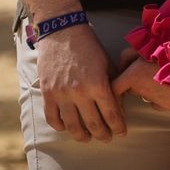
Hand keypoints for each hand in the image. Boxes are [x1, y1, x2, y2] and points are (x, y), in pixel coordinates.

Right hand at [36, 24, 127, 141]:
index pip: (112, 115)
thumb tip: (119, 109)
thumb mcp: (107, 64)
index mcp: (98, 84)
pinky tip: (67, 127)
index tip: (121, 132)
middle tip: (107, 138)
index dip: (119, 127)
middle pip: (94, 125)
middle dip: (103, 135)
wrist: (62, 32)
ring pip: (72, 127)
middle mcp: (80, 92)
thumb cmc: (89, 47)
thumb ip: (114, 87)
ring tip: (87, 137)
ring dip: (82, 136)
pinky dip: (60, 127)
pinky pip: (52, 119)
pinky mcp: (47, 93)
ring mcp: (61, 94)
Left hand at [111, 55, 169, 110]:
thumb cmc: (165, 50)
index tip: (114, 86)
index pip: (114, 88)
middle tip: (145, 72)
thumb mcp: (141, 47)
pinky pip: (156, 103)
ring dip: (147, 90)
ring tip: (158, 76)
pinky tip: (167, 86)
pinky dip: (159, 97)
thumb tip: (121, 65)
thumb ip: (127, 56)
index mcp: (132, 76)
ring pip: (144, 96)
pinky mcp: (165, 105)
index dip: (114, 86)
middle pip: (131, 90)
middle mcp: (140, 91)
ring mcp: (153, 99)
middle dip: (134, 83)